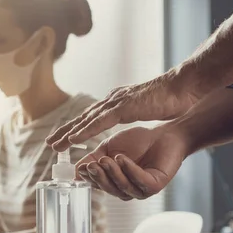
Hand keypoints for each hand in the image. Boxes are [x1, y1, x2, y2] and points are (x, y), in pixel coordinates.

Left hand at [46, 74, 196, 151]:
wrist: (183, 87)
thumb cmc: (169, 99)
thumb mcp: (145, 108)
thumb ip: (133, 111)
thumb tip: (129, 114)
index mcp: (117, 102)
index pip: (92, 117)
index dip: (76, 128)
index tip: (64, 138)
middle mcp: (112, 101)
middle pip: (83, 118)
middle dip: (65, 131)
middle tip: (50, 143)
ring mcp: (116, 103)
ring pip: (86, 121)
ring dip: (68, 133)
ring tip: (54, 144)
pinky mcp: (123, 108)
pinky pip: (99, 122)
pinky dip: (84, 131)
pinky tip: (72, 139)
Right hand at [75, 126, 187, 199]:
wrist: (163, 133)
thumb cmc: (138, 141)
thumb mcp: (109, 148)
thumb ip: (93, 159)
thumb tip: (76, 172)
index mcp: (116, 183)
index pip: (100, 185)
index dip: (91, 178)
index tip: (83, 168)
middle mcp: (129, 189)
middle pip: (111, 189)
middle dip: (101, 178)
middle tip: (93, 165)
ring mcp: (143, 189)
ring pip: (124, 187)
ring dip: (114, 173)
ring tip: (107, 159)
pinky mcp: (156, 185)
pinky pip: (140, 182)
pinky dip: (130, 170)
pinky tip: (122, 159)